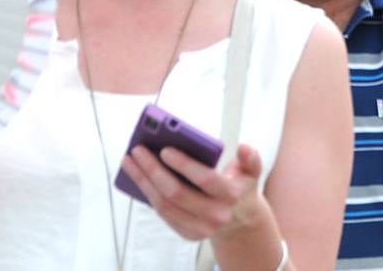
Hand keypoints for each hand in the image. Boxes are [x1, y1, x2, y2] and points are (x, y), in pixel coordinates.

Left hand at [121, 142, 268, 242]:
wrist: (240, 219)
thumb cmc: (240, 186)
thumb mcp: (251, 171)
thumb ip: (251, 158)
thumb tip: (243, 147)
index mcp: (231, 195)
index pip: (205, 179)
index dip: (184, 165)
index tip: (165, 149)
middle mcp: (216, 215)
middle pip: (176, 193)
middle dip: (153, 170)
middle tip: (138, 150)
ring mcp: (200, 228)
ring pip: (164, 205)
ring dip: (143, 182)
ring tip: (130, 162)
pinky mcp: (187, 234)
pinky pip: (163, 213)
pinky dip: (148, 194)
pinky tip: (139, 177)